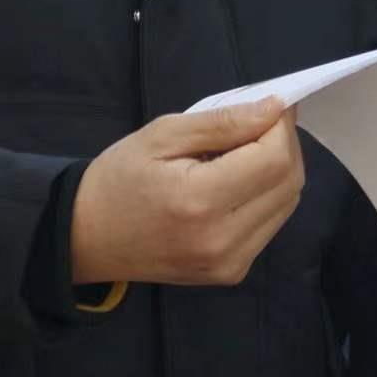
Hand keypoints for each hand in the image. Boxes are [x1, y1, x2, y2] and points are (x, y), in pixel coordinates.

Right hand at [70, 98, 304, 286]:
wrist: (87, 239)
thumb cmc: (118, 178)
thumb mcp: (162, 135)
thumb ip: (222, 122)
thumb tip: (274, 109)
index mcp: (201, 201)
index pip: (274, 159)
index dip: (280, 126)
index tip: (271, 103)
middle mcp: (223, 240)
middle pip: (289, 182)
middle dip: (284, 144)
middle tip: (259, 121)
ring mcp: (230, 263)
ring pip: (287, 204)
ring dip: (278, 169)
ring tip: (244, 150)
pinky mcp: (231, 273)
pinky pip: (270, 224)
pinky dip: (266, 195)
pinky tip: (237, 181)